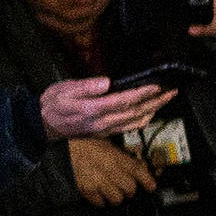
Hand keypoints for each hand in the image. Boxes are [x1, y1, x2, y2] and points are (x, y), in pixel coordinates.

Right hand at [39, 75, 166, 138]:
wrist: (43, 124)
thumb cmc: (53, 103)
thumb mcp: (64, 89)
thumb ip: (86, 86)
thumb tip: (106, 82)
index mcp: (93, 110)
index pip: (124, 101)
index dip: (142, 93)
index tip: (157, 85)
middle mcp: (102, 122)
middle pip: (135, 112)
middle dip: (156, 102)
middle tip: (172, 91)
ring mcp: (105, 129)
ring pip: (135, 122)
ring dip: (154, 111)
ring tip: (167, 100)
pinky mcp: (105, 133)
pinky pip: (129, 128)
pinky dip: (143, 120)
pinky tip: (150, 112)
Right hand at [66, 135, 153, 205]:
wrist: (65, 155)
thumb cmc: (88, 148)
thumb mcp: (108, 147)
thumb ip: (123, 157)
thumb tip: (140, 167)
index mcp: (116, 157)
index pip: (138, 171)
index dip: (147, 181)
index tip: (151, 187)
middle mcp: (110, 171)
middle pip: (130, 189)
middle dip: (129, 191)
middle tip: (124, 188)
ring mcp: (99, 182)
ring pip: (117, 199)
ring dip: (116, 198)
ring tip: (110, 192)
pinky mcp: (88, 191)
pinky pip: (101, 203)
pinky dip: (101, 201)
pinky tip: (98, 194)